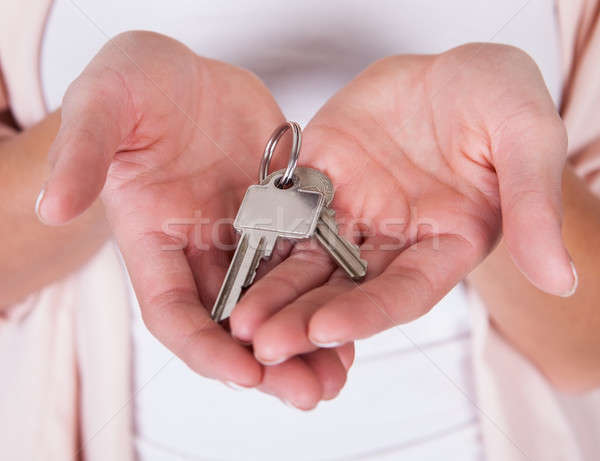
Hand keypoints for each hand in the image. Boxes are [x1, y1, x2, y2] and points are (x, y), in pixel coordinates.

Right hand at [38, 31, 352, 408]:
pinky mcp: (280, 211)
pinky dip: (327, 288)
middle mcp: (199, 248)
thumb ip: (82, 153)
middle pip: (232, 319)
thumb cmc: (133, 84)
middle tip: (306, 393)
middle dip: (268, 361)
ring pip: (275, 298)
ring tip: (339, 373)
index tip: (245, 374)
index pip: (173, 311)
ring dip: (306, 337)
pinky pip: (306, 256)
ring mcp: (243, 232)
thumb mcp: (102, 107)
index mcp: (151, 238)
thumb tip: (51, 205)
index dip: (204, 347)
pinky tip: (355, 313)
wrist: (182, 70)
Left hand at [231, 44, 575, 363]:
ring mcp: (355, 213)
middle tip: (263, 345)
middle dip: (305, 319)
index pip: (404, 292)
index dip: (367, 314)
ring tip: (236, 319)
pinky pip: (288, 214)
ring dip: (274, 291)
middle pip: (346, 290)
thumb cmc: (499, 99)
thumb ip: (534, 205)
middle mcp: (394, 241)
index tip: (326, 333)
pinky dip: (262, 238)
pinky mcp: (322, 183)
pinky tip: (230, 260)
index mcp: (445, 245)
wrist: (452, 68)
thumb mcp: (526, 137)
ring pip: (310, 261)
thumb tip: (560, 278)